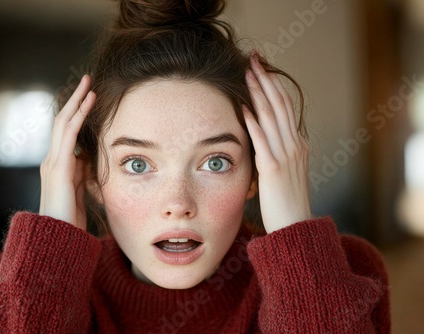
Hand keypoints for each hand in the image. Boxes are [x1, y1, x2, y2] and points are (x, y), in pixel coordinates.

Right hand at [39, 75, 95, 229]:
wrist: (58, 237)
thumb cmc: (70, 219)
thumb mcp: (81, 191)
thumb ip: (84, 174)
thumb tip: (91, 159)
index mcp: (58, 165)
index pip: (66, 132)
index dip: (77, 113)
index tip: (89, 99)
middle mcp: (52, 159)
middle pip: (63, 121)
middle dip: (75, 100)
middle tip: (87, 81)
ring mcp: (54, 161)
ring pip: (64, 122)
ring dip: (77, 102)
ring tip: (89, 85)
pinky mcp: (59, 166)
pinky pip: (69, 134)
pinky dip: (79, 116)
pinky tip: (88, 103)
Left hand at [243, 52, 310, 232]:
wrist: (296, 228)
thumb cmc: (287, 202)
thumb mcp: (287, 171)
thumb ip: (278, 152)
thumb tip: (263, 138)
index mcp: (298, 144)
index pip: (285, 106)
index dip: (273, 85)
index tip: (261, 68)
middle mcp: (294, 145)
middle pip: (279, 104)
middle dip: (265, 79)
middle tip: (253, 59)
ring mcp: (286, 156)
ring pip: (272, 117)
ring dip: (259, 92)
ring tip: (248, 72)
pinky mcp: (274, 169)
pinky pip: (262, 141)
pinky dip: (254, 122)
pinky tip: (244, 107)